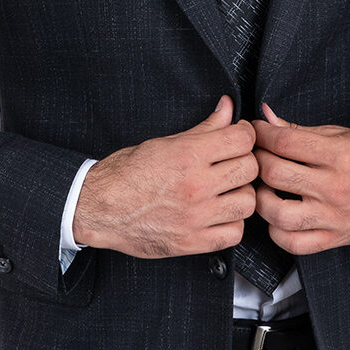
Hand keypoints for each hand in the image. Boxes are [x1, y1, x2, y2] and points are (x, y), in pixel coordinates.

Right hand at [72, 95, 257, 256]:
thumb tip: (227, 107)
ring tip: (227, 190)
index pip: (242, 139)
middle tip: (233, 163)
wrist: (99, 207)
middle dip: (245, 162)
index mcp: (188, 155)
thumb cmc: (127, 173)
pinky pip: (234, 234)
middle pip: (250, 169)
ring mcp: (195, 216)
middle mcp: (195, 186)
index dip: (245, 134)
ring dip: (241, 194)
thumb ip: (203, 127)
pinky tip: (219, 214)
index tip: (238, 137)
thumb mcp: (164, 142)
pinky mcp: (192, 242)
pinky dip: (231, 224)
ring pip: (248, 202)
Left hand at [251, 102, 349, 254]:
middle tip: (254, 157)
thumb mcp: (338, 135)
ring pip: (279, 213)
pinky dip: (276, 232)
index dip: (261, 134)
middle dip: (256, 161)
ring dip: (261, 199)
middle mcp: (335, 187)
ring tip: (263, 189)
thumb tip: (266, 116)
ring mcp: (333, 216)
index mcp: (338, 155)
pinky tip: (276, 218)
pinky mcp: (334, 237)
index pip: (284, 142)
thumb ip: (298, 130)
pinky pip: (294, 243)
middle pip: (276, 174)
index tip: (255, 132)